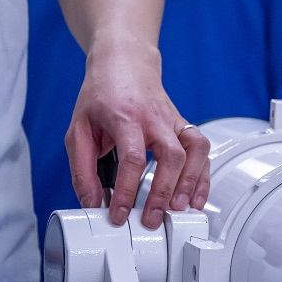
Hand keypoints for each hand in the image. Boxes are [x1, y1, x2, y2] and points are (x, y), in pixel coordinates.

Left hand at [66, 37, 209, 228]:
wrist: (125, 63)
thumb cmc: (101, 95)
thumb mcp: (77, 130)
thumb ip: (82, 169)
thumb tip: (91, 202)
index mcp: (125, 117)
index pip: (132, 157)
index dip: (126, 190)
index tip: (119, 213)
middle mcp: (155, 118)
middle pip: (172, 155)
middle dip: (164, 191)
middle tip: (152, 218)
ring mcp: (174, 120)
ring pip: (195, 151)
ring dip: (192, 182)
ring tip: (181, 208)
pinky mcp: (184, 125)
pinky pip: (202, 150)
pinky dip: (203, 175)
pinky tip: (197, 196)